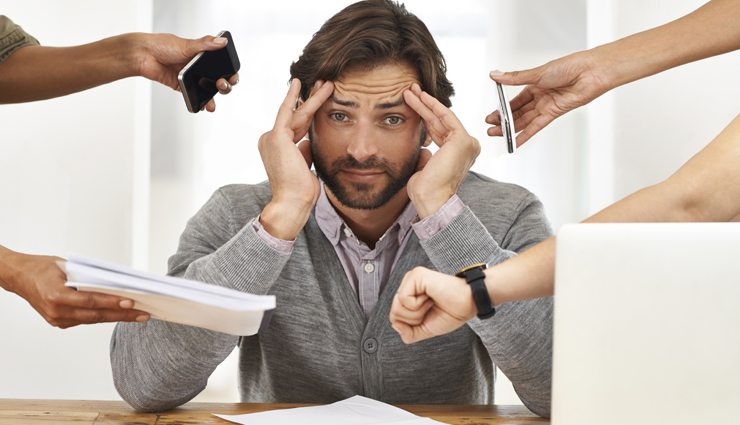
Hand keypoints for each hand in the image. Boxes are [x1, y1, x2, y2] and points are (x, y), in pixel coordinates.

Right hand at [0, 250, 148, 328]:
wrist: (20, 277)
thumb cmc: (43, 268)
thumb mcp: (66, 266)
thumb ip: (88, 277)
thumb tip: (115, 283)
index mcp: (56, 295)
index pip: (90, 301)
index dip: (112, 302)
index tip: (131, 303)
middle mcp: (56, 311)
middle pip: (96, 315)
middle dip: (122, 315)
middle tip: (144, 314)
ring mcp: (57, 319)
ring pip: (93, 319)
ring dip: (116, 317)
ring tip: (138, 316)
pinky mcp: (59, 322)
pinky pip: (85, 320)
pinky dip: (103, 316)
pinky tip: (119, 314)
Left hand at [134, 33, 239, 111]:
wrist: (143, 56)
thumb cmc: (162, 45)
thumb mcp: (187, 44)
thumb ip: (205, 44)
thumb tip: (222, 41)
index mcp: (203, 54)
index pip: (222, 64)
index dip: (230, 71)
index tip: (233, 76)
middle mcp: (199, 66)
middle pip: (218, 78)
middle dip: (224, 85)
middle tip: (222, 84)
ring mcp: (192, 77)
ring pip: (208, 90)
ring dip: (213, 97)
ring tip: (212, 102)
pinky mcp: (183, 87)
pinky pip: (194, 96)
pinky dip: (200, 102)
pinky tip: (203, 106)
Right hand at [257, 79, 334, 239]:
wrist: (293, 201)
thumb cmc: (301, 190)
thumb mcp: (305, 166)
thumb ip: (305, 151)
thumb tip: (307, 141)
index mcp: (277, 149)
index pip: (296, 127)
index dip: (309, 114)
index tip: (318, 102)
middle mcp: (270, 140)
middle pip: (297, 116)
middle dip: (311, 100)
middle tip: (324, 84)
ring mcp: (271, 137)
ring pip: (297, 112)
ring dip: (313, 97)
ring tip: (326, 83)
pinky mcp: (277, 136)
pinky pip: (289, 111)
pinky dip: (295, 97)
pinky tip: (301, 85)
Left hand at [390, 266, 475, 343]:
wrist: (469, 304)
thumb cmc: (452, 312)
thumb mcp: (426, 329)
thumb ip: (408, 332)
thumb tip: (395, 325)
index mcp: (409, 294)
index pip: (395, 317)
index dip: (412, 324)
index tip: (429, 314)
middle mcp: (408, 284)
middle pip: (394, 314)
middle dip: (414, 319)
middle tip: (431, 308)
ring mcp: (411, 278)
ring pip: (397, 308)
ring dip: (417, 312)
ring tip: (431, 302)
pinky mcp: (415, 275)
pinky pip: (403, 299)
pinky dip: (418, 305)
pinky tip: (431, 296)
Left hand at [403, 83, 479, 217]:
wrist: (431, 199)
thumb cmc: (426, 190)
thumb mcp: (424, 167)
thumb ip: (427, 154)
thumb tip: (423, 146)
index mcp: (458, 156)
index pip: (439, 131)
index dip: (425, 117)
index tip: (411, 106)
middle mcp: (466, 148)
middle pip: (441, 122)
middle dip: (424, 106)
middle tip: (411, 92)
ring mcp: (467, 143)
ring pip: (442, 117)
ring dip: (425, 102)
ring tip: (410, 91)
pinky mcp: (462, 140)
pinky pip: (446, 117)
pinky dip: (433, 105)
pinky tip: (420, 97)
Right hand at [487, 50, 610, 145]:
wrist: (590, 72)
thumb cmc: (569, 66)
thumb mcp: (536, 72)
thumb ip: (514, 78)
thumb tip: (496, 75)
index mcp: (534, 85)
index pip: (514, 100)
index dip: (502, 108)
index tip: (492, 114)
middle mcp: (540, 97)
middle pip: (517, 112)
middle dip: (503, 120)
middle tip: (491, 127)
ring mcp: (546, 106)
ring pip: (524, 120)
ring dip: (510, 128)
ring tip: (496, 133)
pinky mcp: (553, 114)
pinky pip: (536, 126)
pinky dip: (526, 134)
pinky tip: (515, 141)